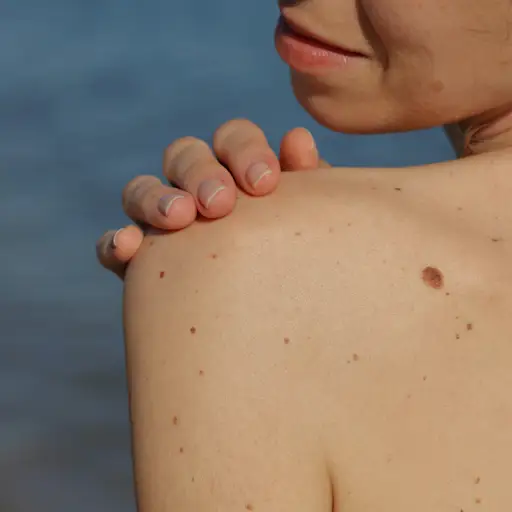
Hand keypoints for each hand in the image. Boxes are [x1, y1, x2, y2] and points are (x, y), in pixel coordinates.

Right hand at [96, 119, 329, 278]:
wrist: (271, 324)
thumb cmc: (296, 262)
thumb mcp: (305, 224)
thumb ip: (305, 183)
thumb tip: (296, 138)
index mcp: (236, 172)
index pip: (233, 139)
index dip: (245, 151)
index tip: (265, 183)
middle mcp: (195, 188)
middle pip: (184, 155)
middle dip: (200, 172)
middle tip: (220, 203)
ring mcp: (161, 221)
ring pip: (141, 190)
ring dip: (155, 198)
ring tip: (178, 219)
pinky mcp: (136, 261)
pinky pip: (113, 243)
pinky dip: (116, 241)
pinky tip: (128, 247)